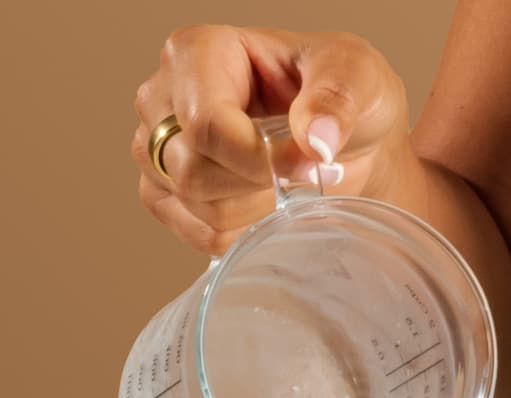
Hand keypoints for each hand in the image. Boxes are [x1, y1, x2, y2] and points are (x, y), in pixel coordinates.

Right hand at [130, 26, 417, 254]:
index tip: (311, 160)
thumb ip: (338, 97)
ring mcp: (153, 149)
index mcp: (197, 52)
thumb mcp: (357, 74)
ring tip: (287, 180)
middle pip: (192, 169)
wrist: (341, 135)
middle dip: (260, 182)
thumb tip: (315, 137)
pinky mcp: (161, 193)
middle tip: (305, 169)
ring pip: (194, 203)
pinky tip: (265, 200)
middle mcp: (161, 98)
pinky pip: (195, 232)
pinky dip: (242, 229)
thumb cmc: (340, 92)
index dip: (261, 157)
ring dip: (256, 205)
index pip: (207, 124)